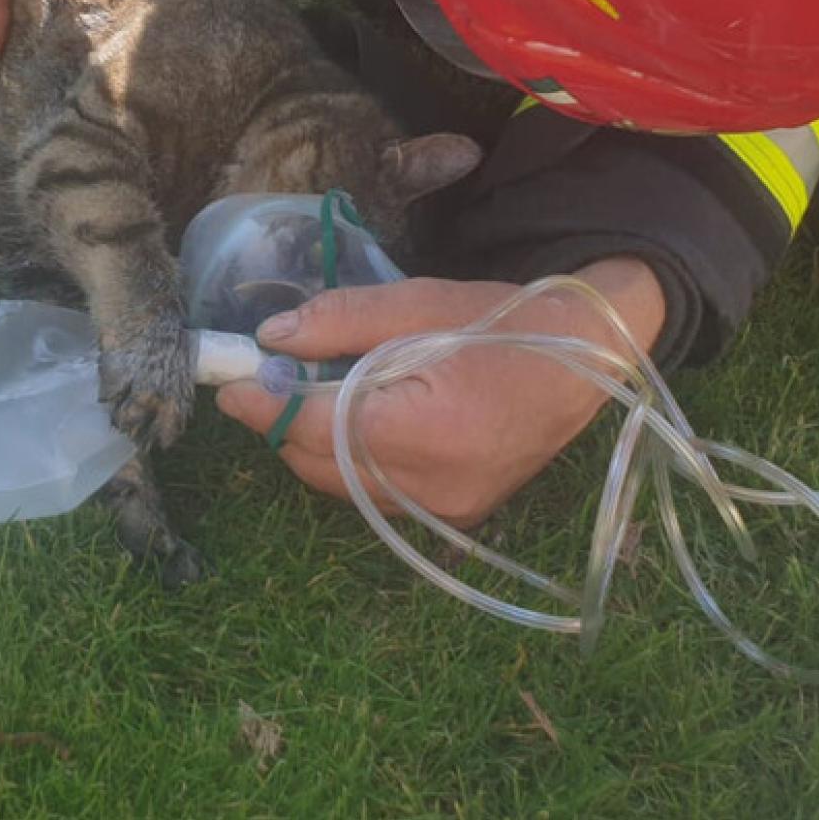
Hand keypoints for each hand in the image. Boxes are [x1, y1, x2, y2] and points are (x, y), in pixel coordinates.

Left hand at [216, 259, 666, 525]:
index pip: (317, 429)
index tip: (230, 383)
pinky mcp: (452, 516)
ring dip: (313, 444)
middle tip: (268, 377)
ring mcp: (444, 510)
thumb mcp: (420, 303)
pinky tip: (355, 419)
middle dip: (284, 424)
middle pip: (321, 465)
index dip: (265, 407)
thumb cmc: (505, 322)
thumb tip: (270, 338)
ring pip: (342, 486)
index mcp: (428, 429)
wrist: (588, 360)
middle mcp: (434, 485)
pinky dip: (349, 461)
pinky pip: (374, 494)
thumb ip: (341, 322)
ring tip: (314, 392)